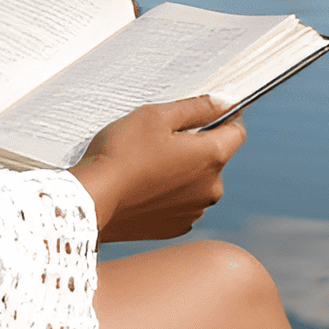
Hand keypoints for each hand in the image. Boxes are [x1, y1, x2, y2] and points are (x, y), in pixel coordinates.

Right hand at [70, 95, 245, 242]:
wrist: (91, 200)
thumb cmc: (121, 153)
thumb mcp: (155, 116)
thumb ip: (196, 107)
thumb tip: (225, 101)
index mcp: (211, 157)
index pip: (237, 131)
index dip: (223, 118)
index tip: (201, 113)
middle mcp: (212, 188)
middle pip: (215, 158)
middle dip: (195, 146)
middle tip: (158, 140)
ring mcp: (195, 211)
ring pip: (198, 181)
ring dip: (182, 172)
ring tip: (146, 165)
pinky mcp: (176, 227)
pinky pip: (182, 203)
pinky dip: (169, 194)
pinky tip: (143, 187)